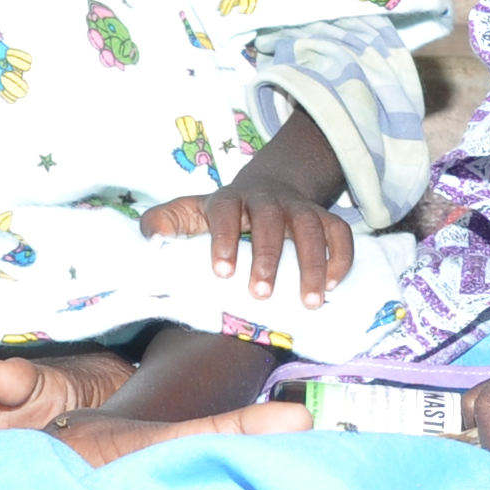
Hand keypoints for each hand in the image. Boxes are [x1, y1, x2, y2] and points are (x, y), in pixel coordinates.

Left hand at [139, 178, 355, 309]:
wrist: (270, 188)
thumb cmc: (226, 214)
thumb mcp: (192, 213)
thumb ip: (168, 222)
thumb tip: (149, 235)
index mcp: (229, 200)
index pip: (224, 211)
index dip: (223, 238)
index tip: (221, 272)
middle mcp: (267, 200)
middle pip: (271, 220)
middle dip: (268, 256)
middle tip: (261, 294)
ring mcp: (299, 207)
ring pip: (311, 227)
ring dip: (312, 264)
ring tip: (310, 301)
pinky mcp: (325, 217)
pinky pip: (340, 232)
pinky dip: (340, 257)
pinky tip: (333, 285)